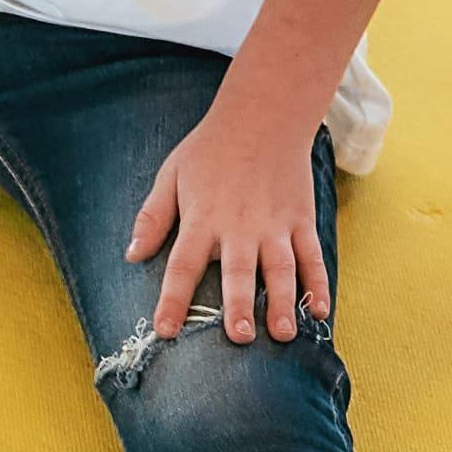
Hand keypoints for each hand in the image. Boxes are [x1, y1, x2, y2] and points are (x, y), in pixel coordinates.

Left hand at [127, 106, 334, 345]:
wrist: (264, 114)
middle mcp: (240, 226)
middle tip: (239, 337)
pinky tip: (319, 311)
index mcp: (203, 218)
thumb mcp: (171, 174)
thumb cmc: (211, 148)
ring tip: (281, 333)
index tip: (165, 331)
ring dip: (282, 302)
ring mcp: (276, 225)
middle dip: (239, 305)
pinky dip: (318, 284)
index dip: (172, 300)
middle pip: (239, 271)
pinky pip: (312, 257)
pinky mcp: (302, 220)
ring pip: (281, 269)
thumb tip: (132, 255)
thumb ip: (153, 216)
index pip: (183, 265)